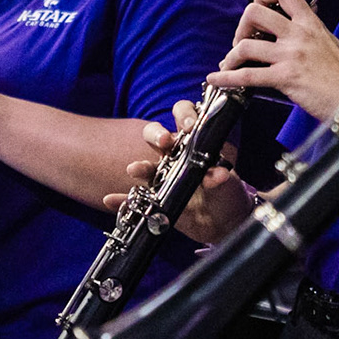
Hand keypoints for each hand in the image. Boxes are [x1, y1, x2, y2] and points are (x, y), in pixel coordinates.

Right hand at [100, 101, 253, 243]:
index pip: (185, 117)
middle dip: (157, 135)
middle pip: (157, 136)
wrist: (224, 223)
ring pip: (146, 166)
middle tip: (164, 141)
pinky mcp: (155, 200)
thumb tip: (218, 175)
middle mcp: (176, 156)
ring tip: (134, 170)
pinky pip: (134, 198)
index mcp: (196, 144)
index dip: (185, 115)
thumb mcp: (228, 184)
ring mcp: (163, 177)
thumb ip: (220, 178)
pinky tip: (110, 200)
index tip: (189, 125)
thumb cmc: (228, 194)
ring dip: (139, 166)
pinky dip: (121, 200)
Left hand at [206, 0, 338, 121]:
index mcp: (310, 22)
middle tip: (242, 41)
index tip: (258, 9)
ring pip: (245, 45)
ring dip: (231, 56)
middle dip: (241, 26)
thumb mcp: (330, 41)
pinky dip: (226, 78)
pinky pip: (247, 76)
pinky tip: (217, 79)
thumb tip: (298, 21)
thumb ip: (311, 29)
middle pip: (255, 12)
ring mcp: (291, 55)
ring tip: (229, 65)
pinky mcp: (285, 78)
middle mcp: (298, 34)